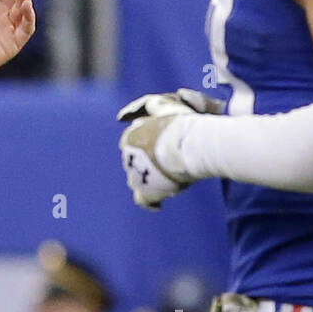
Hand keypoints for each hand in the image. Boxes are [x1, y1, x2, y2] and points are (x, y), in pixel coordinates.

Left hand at [115, 89, 221, 210]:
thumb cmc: (179, 124)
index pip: (134, 143)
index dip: (149, 146)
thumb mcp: (163, 105)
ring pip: (138, 181)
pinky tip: (157, 205)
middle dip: (147, 164)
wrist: (186, 146)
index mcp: (128, 137)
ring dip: (149, 181)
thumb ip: (150, 105)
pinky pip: (143, 200)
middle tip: (168, 165)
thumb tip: (132, 112)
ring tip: (166, 181)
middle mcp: (126, 157)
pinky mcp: (144, 192)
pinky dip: (151, 202)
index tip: (163, 147)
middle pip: (135, 163)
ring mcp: (134, 176)